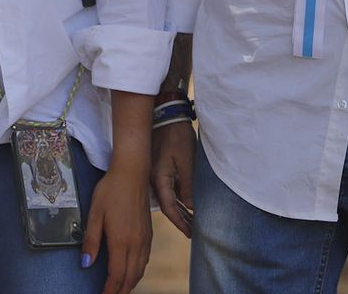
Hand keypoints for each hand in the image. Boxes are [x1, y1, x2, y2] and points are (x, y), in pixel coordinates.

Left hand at [82, 157, 151, 293]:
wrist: (132, 172)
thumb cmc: (111, 190)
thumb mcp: (95, 213)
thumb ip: (91, 240)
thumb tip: (86, 264)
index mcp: (121, 240)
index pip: (116, 274)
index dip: (109, 290)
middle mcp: (136, 243)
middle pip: (130, 277)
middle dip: (120, 291)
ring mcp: (145, 239)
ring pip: (140, 270)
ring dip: (130, 283)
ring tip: (119, 289)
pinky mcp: (149, 233)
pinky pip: (145, 260)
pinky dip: (137, 272)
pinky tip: (131, 271)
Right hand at [149, 120, 195, 237]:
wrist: (166, 114)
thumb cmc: (176, 135)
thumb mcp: (186, 161)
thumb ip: (188, 186)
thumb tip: (191, 207)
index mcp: (158, 179)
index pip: (169, 208)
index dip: (180, 222)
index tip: (191, 233)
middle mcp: (153, 179)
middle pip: (167, 206)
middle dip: (180, 219)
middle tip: (194, 231)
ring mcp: (155, 174)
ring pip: (168, 198)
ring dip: (179, 209)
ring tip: (192, 221)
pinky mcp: (159, 169)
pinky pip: (168, 189)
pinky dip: (177, 198)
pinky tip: (186, 204)